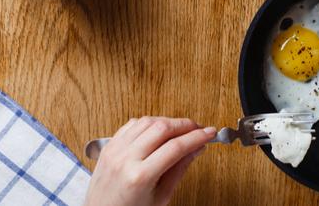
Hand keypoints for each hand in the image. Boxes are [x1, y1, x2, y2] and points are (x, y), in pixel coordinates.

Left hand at [84, 117, 216, 205]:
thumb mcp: (160, 197)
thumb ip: (179, 169)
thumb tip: (197, 148)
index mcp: (139, 177)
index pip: (175, 147)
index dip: (197, 137)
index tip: (209, 133)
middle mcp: (125, 159)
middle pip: (162, 128)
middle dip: (185, 125)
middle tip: (198, 129)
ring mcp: (114, 150)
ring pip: (147, 121)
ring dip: (168, 121)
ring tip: (180, 130)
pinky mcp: (109, 146)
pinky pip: (131, 124)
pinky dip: (149, 123)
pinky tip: (158, 131)